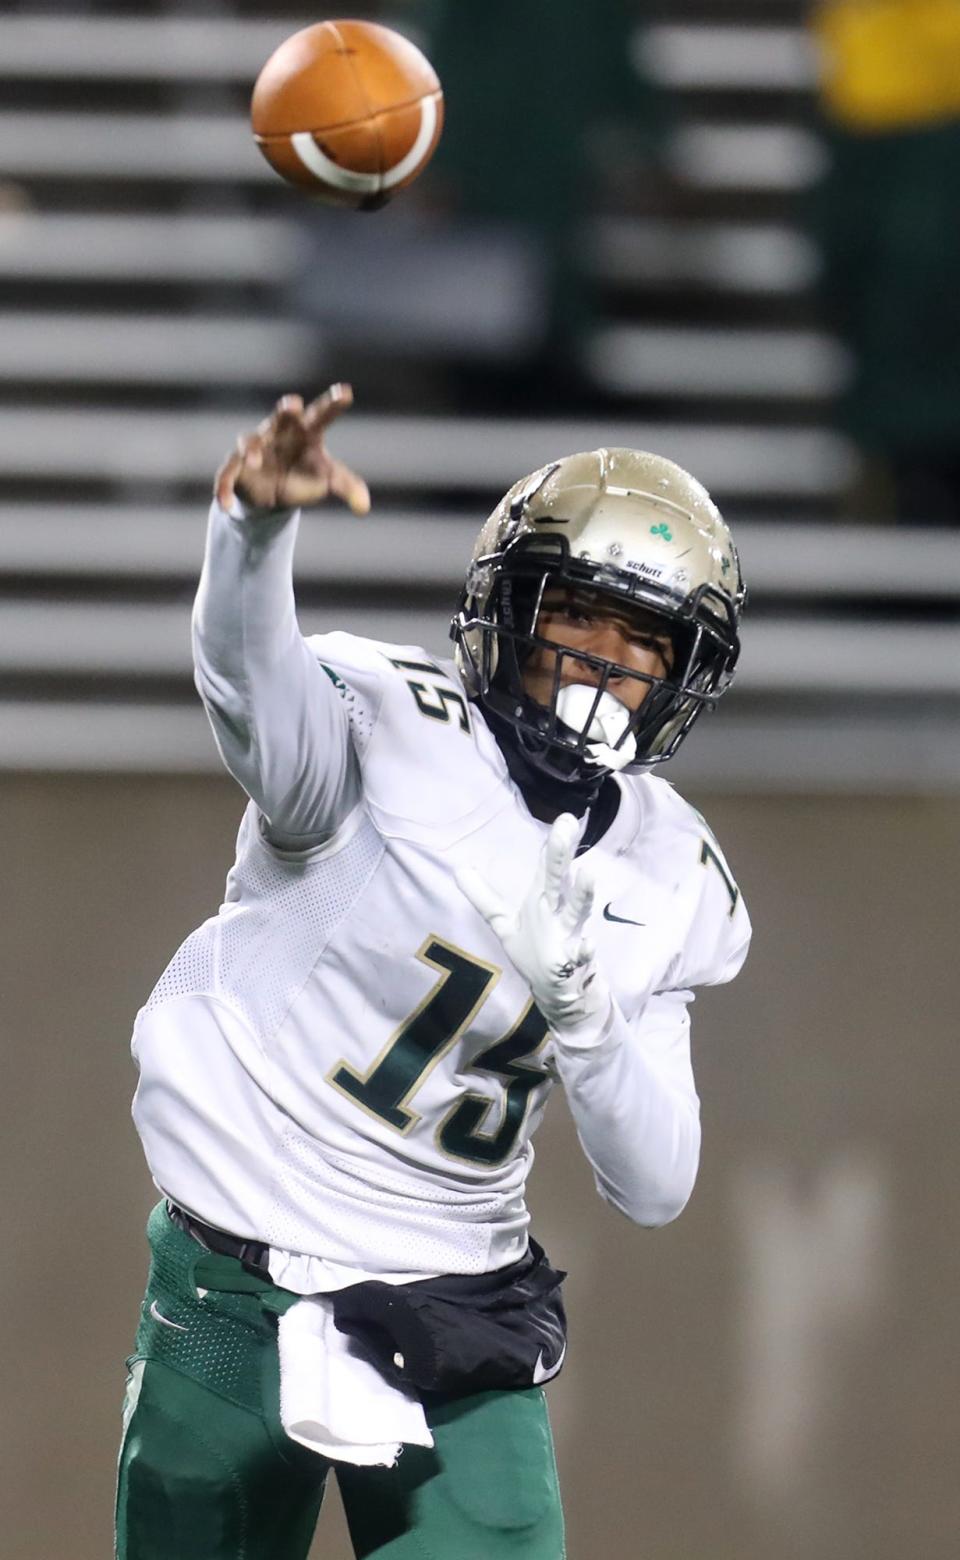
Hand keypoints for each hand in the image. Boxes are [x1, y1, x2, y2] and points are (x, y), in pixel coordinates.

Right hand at [214, 384, 369, 515]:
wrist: (275, 491)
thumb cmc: (305, 473)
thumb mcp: (329, 479)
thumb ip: (348, 487)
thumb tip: (364, 506)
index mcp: (306, 431)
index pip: (321, 415)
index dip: (332, 404)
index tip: (346, 392)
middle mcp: (279, 432)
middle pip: (282, 415)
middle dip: (286, 409)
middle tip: (293, 404)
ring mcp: (256, 447)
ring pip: (249, 440)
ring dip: (251, 448)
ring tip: (254, 460)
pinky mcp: (236, 466)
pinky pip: (227, 473)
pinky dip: (223, 487)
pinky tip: (223, 503)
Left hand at [458, 814, 611, 1047]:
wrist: (564, 993)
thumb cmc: (537, 952)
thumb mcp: (505, 926)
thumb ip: (485, 899)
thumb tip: (459, 870)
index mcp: (543, 901)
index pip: (547, 867)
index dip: (553, 845)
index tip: (564, 817)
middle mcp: (558, 913)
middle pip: (557, 880)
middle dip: (560, 854)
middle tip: (567, 823)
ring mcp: (570, 937)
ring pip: (576, 912)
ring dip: (582, 895)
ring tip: (588, 874)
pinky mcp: (576, 964)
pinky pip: (583, 956)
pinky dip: (586, 950)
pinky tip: (588, 945)